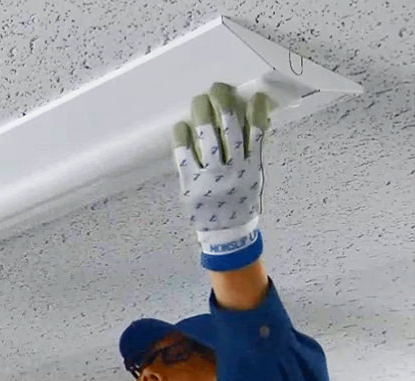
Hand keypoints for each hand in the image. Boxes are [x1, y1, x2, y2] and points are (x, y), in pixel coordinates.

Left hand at [173, 83, 269, 271]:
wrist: (227, 234)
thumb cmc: (241, 200)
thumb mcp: (254, 177)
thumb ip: (254, 152)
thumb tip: (258, 120)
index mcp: (252, 167)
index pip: (256, 133)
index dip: (256, 112)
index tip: (254, 96)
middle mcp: (233, 170)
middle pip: (229, 130)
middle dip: (223, 105)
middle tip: (217, 88)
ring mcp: (212, 176)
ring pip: (208, 138)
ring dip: (203, 115)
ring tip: (199, 100)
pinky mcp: (191, 183)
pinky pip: (185, 156)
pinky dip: (183, 139)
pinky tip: (181, 126)